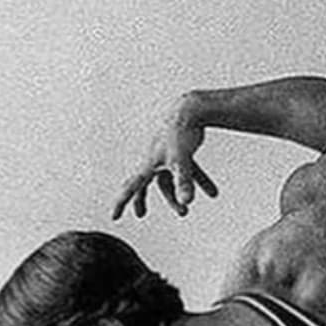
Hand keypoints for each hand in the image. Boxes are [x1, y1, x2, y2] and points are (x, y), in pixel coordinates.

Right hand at [111, 99, 218, 220]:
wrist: (191, 109)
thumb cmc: (181, 132)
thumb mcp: (181, 160)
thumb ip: (183, 182)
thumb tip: (186, 201)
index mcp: (148, 165)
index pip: (131, 188)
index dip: (122, 204)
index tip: (114, 217)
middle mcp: (154, 161)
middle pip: (144, 185)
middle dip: (142, 200)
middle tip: (140, 213)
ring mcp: (166, 156)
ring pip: (168, 180)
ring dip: (177, 196)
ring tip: (185, 210)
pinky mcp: (180, 151)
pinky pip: (188, 171)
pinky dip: (198, 181)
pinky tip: (212, 192)